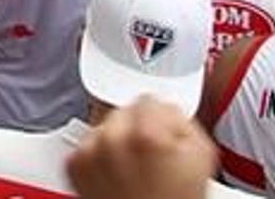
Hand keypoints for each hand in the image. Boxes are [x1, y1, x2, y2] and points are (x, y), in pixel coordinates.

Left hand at [65, 98, 218, 198]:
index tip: (165, 137)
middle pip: (125, 111)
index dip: (163, 120)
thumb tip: (168, 109)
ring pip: (105, 125)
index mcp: (145, 134)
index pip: (150, 100)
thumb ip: (184, 120)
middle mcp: (111, 138)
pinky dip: (99, 155)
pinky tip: (116, 175)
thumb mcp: (200, 156)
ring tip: (133, 170)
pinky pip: (88, 144)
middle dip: (138, 129)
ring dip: (117, 141)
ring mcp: (89, 151)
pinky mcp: (73, 165)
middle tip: (151, 158)